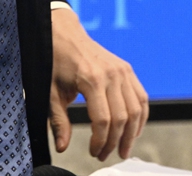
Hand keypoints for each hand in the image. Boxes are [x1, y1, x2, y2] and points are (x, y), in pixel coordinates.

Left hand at [49, 8, 148, 160]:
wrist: (64, 35)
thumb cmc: (54, 63)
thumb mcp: (50, 94)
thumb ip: (59, 121)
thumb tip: (62, 147)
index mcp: (92, 80)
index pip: (104, 120)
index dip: (100, 141)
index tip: (93, 152)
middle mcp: (112, 75)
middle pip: (123, 117)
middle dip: (116, 141)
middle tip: (105, 155)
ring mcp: (123, 71)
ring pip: (137, 109)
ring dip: (132, 133)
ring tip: (123, 149)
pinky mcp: (127, 70)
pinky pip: (141, 97)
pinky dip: (140, 116)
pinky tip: (133, 130)